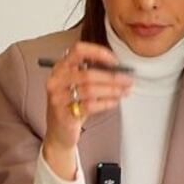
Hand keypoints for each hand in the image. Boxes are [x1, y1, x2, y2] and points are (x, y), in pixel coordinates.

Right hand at [41, 42, 132, 177]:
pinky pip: (89, 106)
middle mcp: (56, 80)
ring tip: (124, 92)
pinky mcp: (63, 114)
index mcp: (60, 68)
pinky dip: (106, 103)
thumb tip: (120, 69)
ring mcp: (57, 98)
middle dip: (112, 77)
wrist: (59, 132)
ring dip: (112, 90)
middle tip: (128, 80)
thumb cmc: (73, 105)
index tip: (115, 61)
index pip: (78, 51)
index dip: (98, 53)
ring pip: (90, 90)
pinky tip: (115, 102)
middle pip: (87, 73)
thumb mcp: (79, 85)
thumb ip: (94, 74)